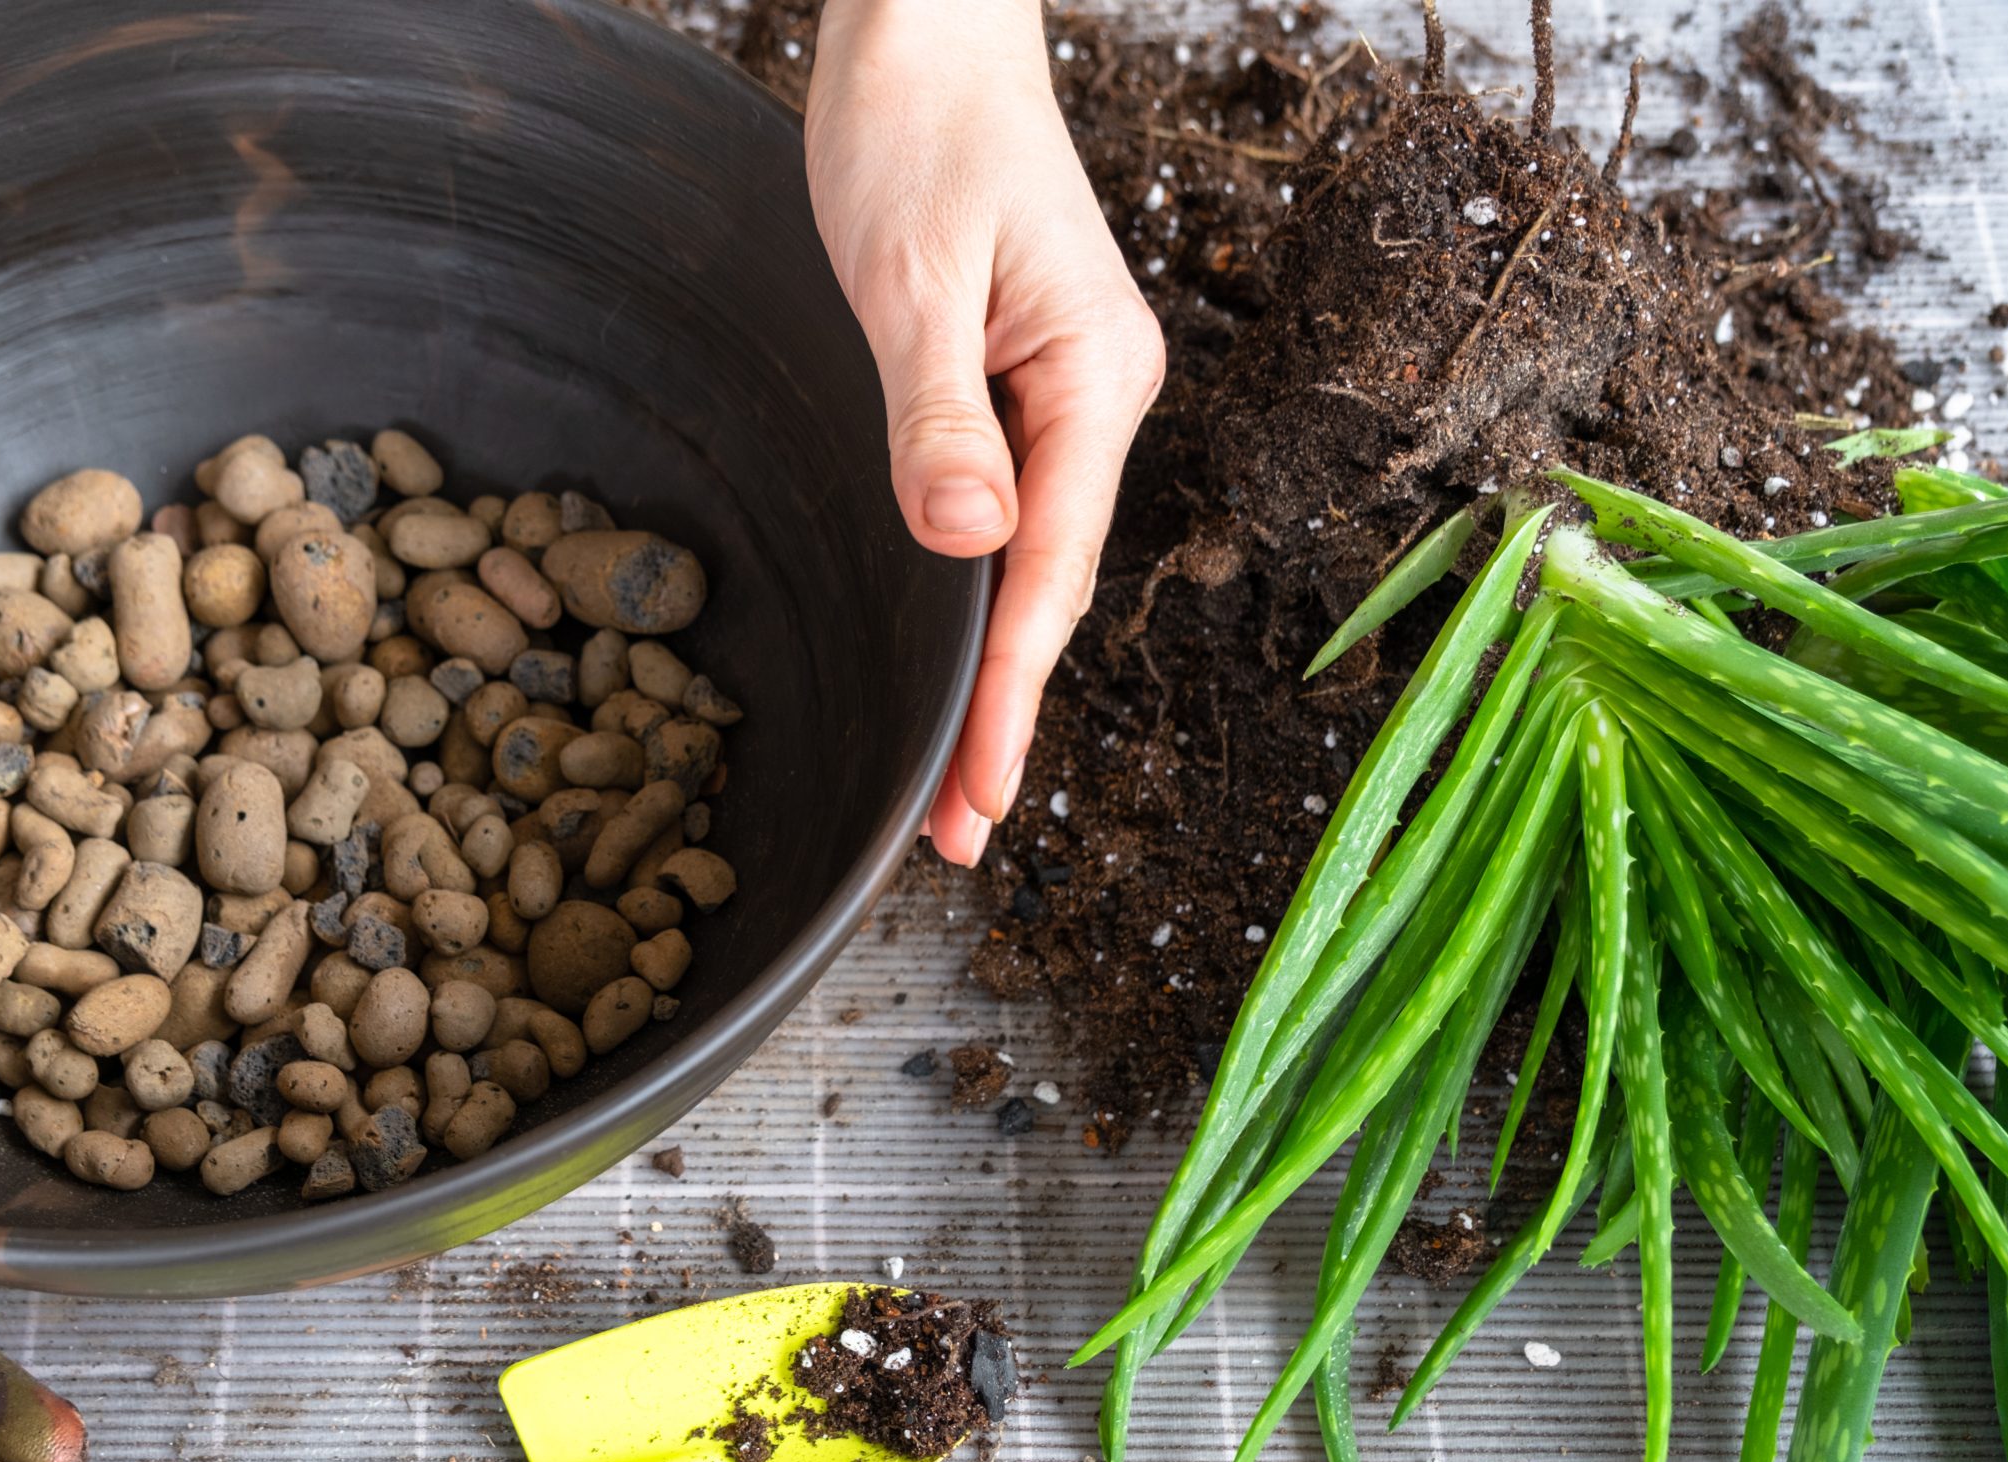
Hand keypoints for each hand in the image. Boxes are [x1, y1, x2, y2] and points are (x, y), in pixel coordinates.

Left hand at [805, 0, 1162, 865]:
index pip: (1051, 572)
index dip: (1011, 695)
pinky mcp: (1023, 382)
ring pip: (1033, 561)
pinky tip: (961, 649)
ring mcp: (1066, 394)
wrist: (927, 32)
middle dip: (1004, 713)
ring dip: (994, 667)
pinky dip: (982, 597)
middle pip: (1051, 586)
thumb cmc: (920, 128)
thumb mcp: (910, 276)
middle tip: (952, 835)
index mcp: (1092, 379)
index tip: (978, 796)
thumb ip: (937, 416)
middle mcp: (1097, 398)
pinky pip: (1011, 514)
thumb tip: (968, 544)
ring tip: (953, 780)